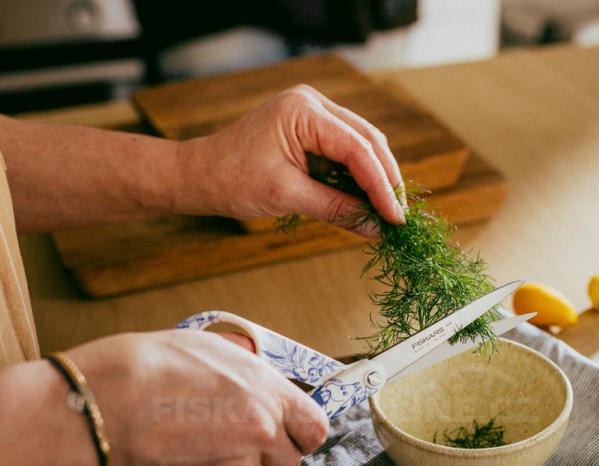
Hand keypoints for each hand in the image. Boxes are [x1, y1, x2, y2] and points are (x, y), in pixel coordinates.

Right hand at [69, 330, 328, 465]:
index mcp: (266, 392)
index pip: (315, 428)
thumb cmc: (140, 370)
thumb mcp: (201, 345)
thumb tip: (254, 365)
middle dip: (270, 456)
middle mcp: (260, 433)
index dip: (300, 432)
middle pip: (291, 463)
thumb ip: (242, 363)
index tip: (286, 432)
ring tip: (214, 461)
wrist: (95, 412)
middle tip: (237, 444)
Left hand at [173, 84, 405, 233]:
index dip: (382, 186)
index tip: (396, 217)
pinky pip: (344, 154)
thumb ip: (336, 209)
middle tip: (399, 216)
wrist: (200, 175)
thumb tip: (375, 228)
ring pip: (361, 147)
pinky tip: (367, 202)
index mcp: (304, 110)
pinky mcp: (310, 132)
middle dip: (386, 180)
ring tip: (387, 213)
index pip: (358, 149)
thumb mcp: (287, 196)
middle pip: (367, 141)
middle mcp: (313, 104)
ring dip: (375, 180)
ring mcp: (312, 115)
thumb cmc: (232, 180)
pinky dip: (357, 179)